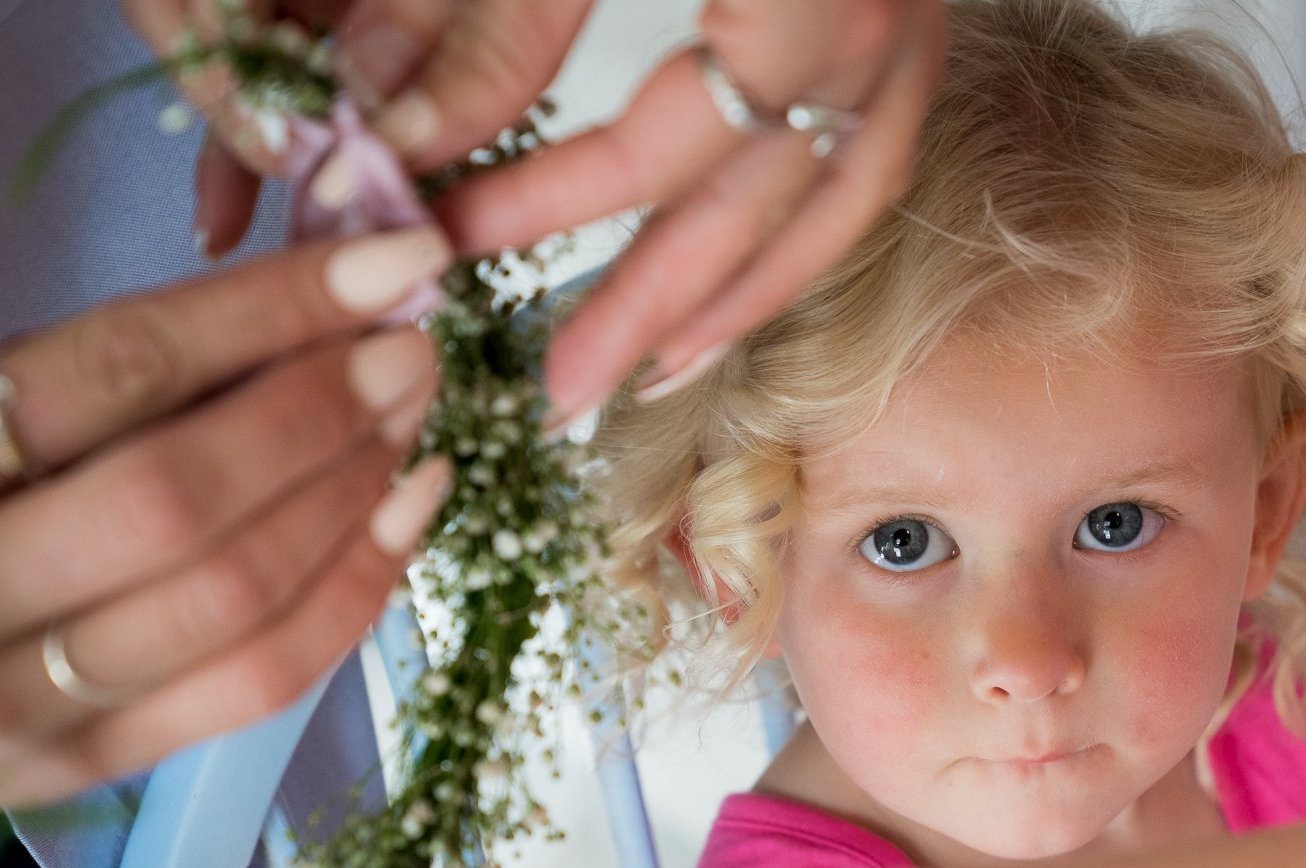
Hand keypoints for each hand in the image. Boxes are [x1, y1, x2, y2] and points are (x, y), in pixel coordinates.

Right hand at [0, 227, 452, 806]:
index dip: (267, 309)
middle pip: (181, 493)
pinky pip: (261, 680)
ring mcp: (17, 702)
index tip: (389, 261)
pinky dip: (358, 587)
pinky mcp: (85, 767)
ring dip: (354, 493)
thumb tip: (314, 307)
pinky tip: (409, 508)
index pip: (112, 372)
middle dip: (323, 409)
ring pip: (236, 594)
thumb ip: (111, 378)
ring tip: (415, 416)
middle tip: (412, 347)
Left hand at [121, 0, 948, 417]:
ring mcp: (912, 41)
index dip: (546, 203)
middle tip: (559, 392)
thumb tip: (390, 127)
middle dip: (648, 309)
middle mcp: (875, 35)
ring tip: (654, 369)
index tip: (447, 237)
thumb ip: (500, 19)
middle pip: (752, 209)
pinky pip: (868, 168)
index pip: (660, 144)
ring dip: (740, 299)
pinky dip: (800, 234)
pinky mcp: (915, 35)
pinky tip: (741, 268)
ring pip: (831, 211)